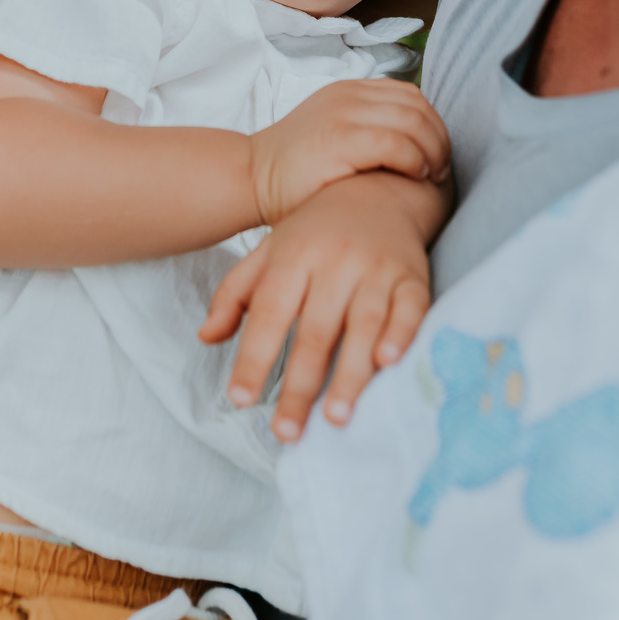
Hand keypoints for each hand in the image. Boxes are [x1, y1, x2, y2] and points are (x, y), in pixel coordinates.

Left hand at [201, 172, 447, 441]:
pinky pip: (410, 309)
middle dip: (300, 385)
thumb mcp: (269, 252)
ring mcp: (376, 269)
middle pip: (314, 331)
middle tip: (288, 432)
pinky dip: (401, 336)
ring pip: (362, 326)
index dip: (252, 358)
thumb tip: (206, 338)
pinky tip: (389, 364)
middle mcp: (334, 263)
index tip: (239, 399)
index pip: (268, 314)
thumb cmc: (316, 231)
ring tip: (336, 417)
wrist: (379, 187)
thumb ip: (235, 294)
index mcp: (293, 257)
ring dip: (349, 374)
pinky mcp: (413, 276)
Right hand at [247, 78, 449, 227]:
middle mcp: (349, 95)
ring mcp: (343, 114)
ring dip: (434, 150)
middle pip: (417, 105)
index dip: (432, 121)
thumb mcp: (333, 133)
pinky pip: (396, 143)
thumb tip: (412, 145)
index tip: (437, 152)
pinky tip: (417, 177)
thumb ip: (365, 128)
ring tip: (433, 174)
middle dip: (439, 137)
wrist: (249, 177)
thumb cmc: (295, 171)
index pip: (409, 93)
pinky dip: (416, 160)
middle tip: (442, 167)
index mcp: (348, 91)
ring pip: (413, 122)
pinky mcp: (340, 139)